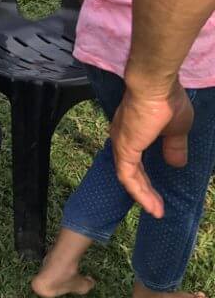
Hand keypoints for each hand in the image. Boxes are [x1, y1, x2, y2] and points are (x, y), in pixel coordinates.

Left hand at [110, 83, 193, 217]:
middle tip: (156, 207)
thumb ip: (174, 147)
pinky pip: (128, 177)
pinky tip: (150, 205)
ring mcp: (121, 144)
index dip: (146, 177)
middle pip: (131, 171)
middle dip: (144, 190)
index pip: (136, 160)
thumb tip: (177, 163)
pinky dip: (138, 192)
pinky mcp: (124, 149)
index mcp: (134, 132)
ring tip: (156, 211)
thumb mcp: (177, 129)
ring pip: (129, 177)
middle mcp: (122, 138)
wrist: (155, 87)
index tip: (158, 192)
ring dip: (142, 195)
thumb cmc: (168, 102)